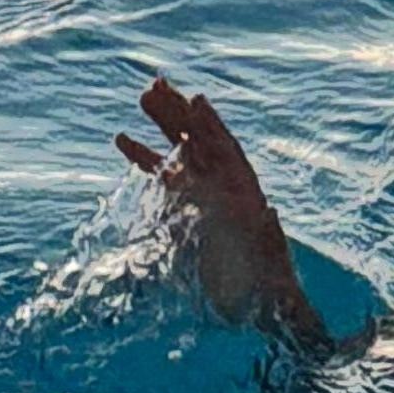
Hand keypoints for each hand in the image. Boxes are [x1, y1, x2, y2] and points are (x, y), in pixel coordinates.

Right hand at [119, 78, 310, 332]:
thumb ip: (268, 238)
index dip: (212, 127)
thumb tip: (268, 213)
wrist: (256, 306)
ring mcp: (203, 194)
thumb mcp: (269, 260)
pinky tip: (124, 140)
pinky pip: (163, 176)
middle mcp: (223, 186)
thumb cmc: (267, 283)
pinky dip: (145, 157)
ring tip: (143, 97)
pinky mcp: (185, 209)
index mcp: (244, 191)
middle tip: (155, 85)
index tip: (195, 100)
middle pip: (200, 141)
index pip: (225, 151)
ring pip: (180, 150)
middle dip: (180, 113)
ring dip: (164, 123)